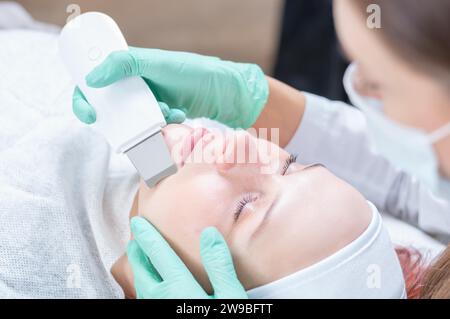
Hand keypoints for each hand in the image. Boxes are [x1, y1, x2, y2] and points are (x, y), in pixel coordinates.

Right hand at [73, 47, 268, 128]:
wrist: (222, 92)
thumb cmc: (191, 71)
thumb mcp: (157, 63)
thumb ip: (124, 64)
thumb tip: (92, 78)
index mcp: (128, 69)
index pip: (94, 84)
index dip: (85, 99)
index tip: (91, 115)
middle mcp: (135, 87)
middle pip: (109, 108)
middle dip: (116, 119)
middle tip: (130, 124)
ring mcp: (148, 104)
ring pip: (130, 123)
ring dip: (144, 123)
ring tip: (168, 110)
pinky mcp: (161, 119)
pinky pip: (150, 130)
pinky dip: (160, 127)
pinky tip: (177, 114)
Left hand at [127, 217, 246, 298]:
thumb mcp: (231, 297)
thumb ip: (219, 265)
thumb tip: (208, 233)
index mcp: (180, 288)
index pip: (160, 255)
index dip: (149, 237)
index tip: (139, 223)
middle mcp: (163, 301)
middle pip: (143, 272)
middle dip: (138, 254)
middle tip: (135, 240)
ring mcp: (159, 314)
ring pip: (141, 289)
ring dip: (138, 271)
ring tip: (139, 261)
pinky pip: (146, 302)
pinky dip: (144, 290)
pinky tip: (150, 290)